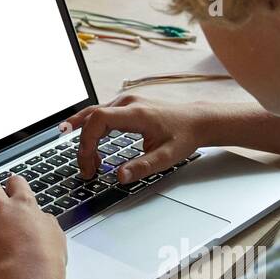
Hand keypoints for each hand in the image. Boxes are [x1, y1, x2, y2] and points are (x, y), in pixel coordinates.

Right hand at [63, 95, 207, 183]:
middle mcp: (127, 102)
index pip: (98, 119)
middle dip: (83, 145)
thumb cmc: (183, 136)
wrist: (196, 120)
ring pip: (92, 115)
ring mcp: (125, 101)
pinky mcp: (124, 105)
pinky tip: (91, 148)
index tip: (88, 162)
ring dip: (86, 138)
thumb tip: (120, 177)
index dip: (87, 140)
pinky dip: (92, 132)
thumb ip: (142, 167)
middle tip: (87, 170)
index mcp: (136, 113)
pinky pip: (99, 115)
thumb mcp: (166, 157)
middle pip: (91, 117)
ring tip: (88, 163)